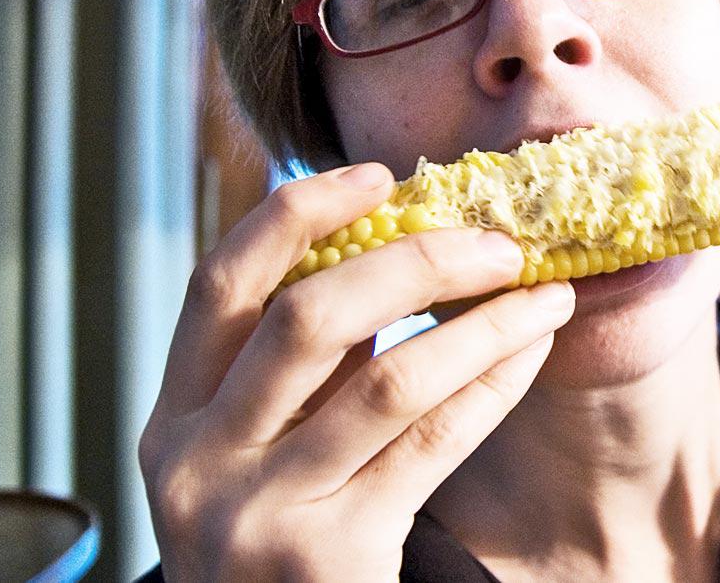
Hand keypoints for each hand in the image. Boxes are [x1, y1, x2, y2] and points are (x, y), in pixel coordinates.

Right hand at [138, 163, 575, 580]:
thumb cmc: (285, 529)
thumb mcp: (259, 446)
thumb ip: (298, 363)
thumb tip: (401, 238)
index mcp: (173, 415)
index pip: (220, 283)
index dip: (296, 215)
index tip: (376, 174)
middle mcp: (199, 461)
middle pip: (306, 319)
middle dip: (415, 262)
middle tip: (497, 241)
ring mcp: (260, 512)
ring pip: (389, 381)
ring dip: (483, 323)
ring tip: (546, 291)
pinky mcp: (331, 554)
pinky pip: (434, 443)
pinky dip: (493, 383)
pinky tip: (533, 351)